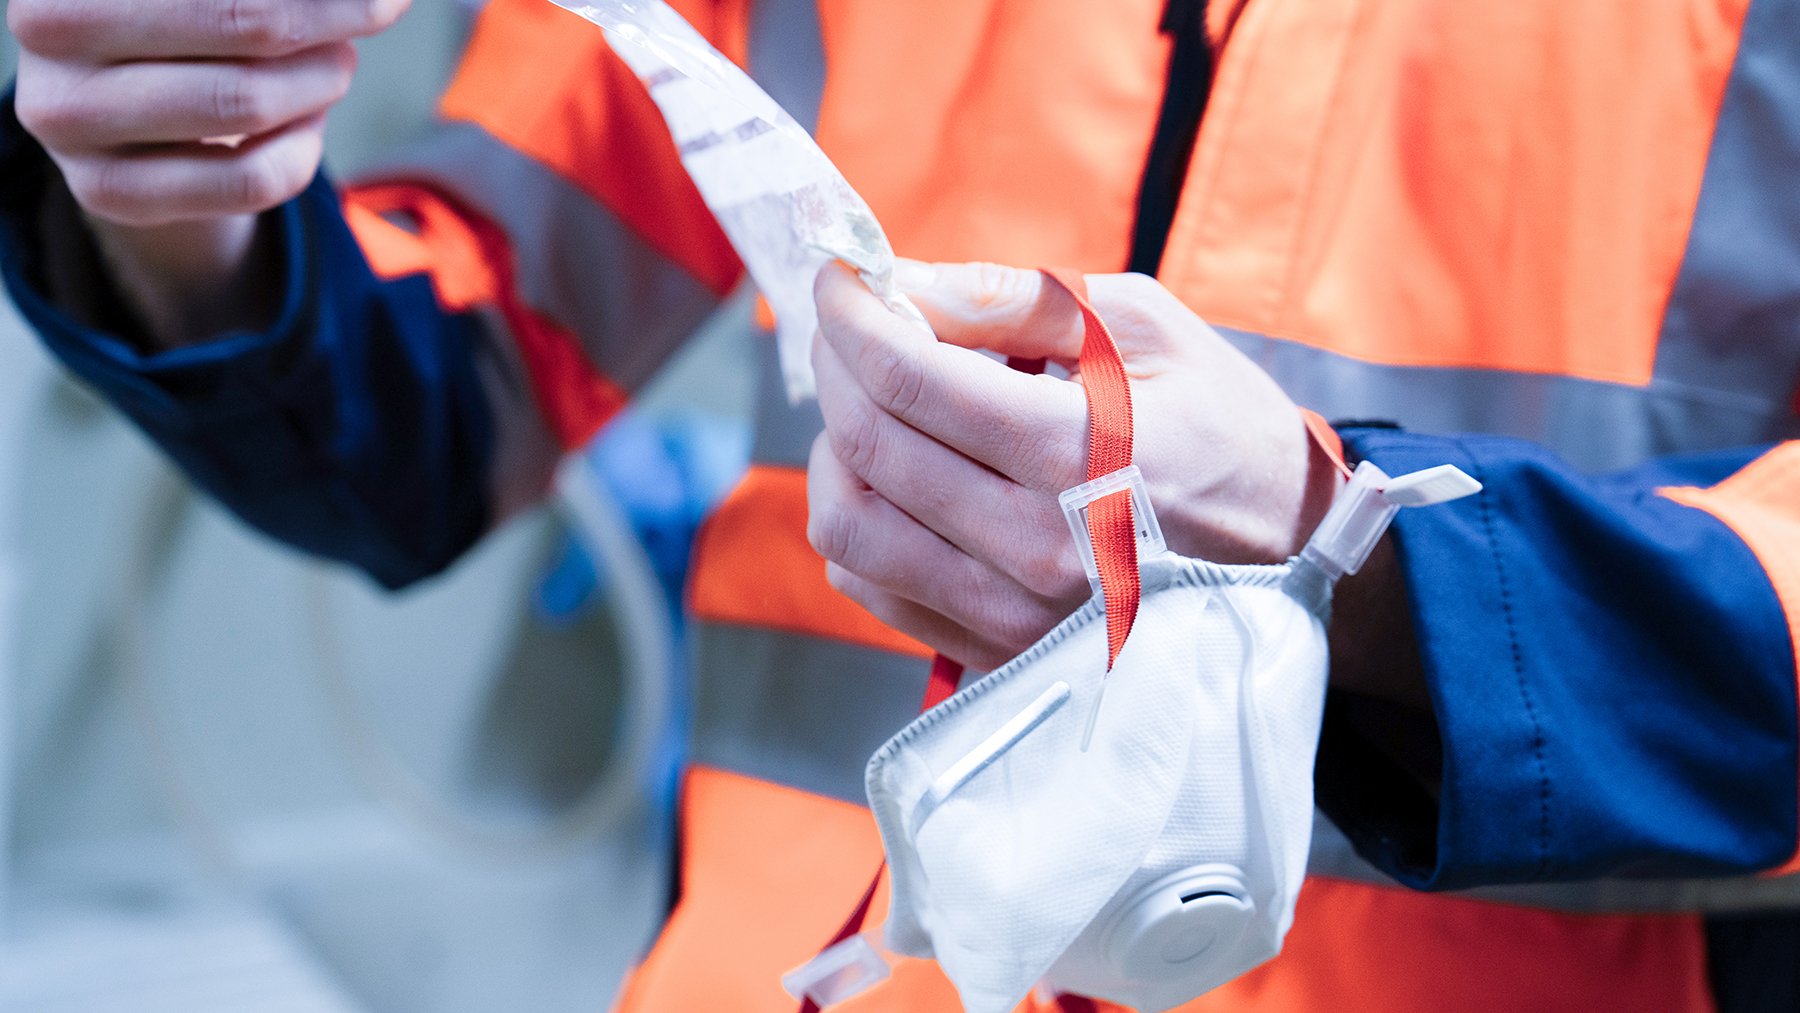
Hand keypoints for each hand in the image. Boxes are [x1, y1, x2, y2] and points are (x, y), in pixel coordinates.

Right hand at [12, 0, 404, 225]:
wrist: (123, 113)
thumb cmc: (186, 21)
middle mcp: (48, 28)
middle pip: (252, 22)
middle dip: (337, 18)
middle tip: (376, 13)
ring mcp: (68, 119)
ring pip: (251, 101)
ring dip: (323, 78)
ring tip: (337, 62)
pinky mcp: (106, 191)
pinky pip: (253, 178)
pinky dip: (304, 149)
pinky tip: (306, 124)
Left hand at [806, 261, 1340, 669]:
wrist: (1292, 558)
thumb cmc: (1226, 431)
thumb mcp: (1147, 332)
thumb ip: (1019, 300)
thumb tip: (902, 280)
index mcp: (1080, 451)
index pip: (909, 376)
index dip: (850, 314)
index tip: (840, 277)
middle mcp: (1037, 543)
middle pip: (869, 444)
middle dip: (836, 364)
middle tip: (851, 326)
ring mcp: (1011, 611)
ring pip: (850, 525)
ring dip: (835, 447)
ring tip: (869, 404)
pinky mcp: (996, 650)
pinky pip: (872, 587)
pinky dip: (856, 521)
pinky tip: (895, 479)